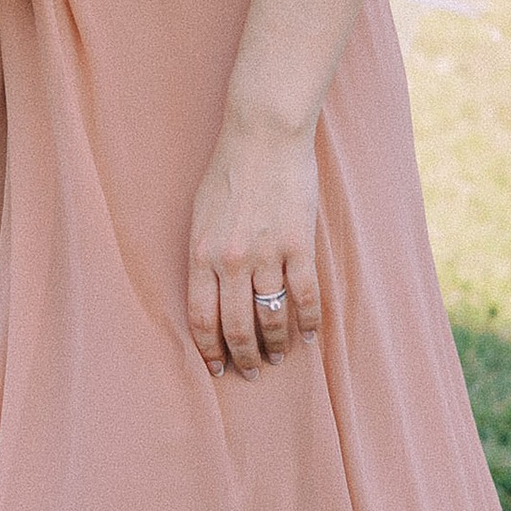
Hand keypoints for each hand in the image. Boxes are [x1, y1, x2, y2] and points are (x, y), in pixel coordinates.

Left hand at [187, 119, 321, 379]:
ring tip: (278, 357)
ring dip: (275, 345)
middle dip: (243, 358)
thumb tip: (210, 295)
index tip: (217, 369)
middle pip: (236, 326)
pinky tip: (310, 336)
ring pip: (271, 317)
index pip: (201, 318)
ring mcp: (266, 254)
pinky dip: (309, 322)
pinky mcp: (299, 245)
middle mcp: (231, 260)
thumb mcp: (200, 215)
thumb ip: (204, 255)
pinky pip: (305, 296)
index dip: (210, 350)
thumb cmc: (228, 172)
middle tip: (251, 373)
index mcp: (202, 253)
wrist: (263, 137)